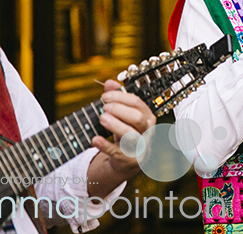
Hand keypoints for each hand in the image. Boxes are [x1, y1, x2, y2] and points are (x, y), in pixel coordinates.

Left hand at [88, 80, 155, 195]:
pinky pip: (118, 152)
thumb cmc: (126, 132)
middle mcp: (147, 130)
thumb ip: (117, 98)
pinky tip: (95, 139)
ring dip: (115, 125)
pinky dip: (106, 146)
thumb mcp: (122, 115)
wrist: (126, 160)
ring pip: (131, 135)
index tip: (104, 96)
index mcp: (147, 116)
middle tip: (104, 108)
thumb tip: (109, 82)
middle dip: (120, 110)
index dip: (120, 97)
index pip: (137, 103)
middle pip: (137, 118)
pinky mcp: (130, 160)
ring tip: (101, 118)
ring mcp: (141, 146)